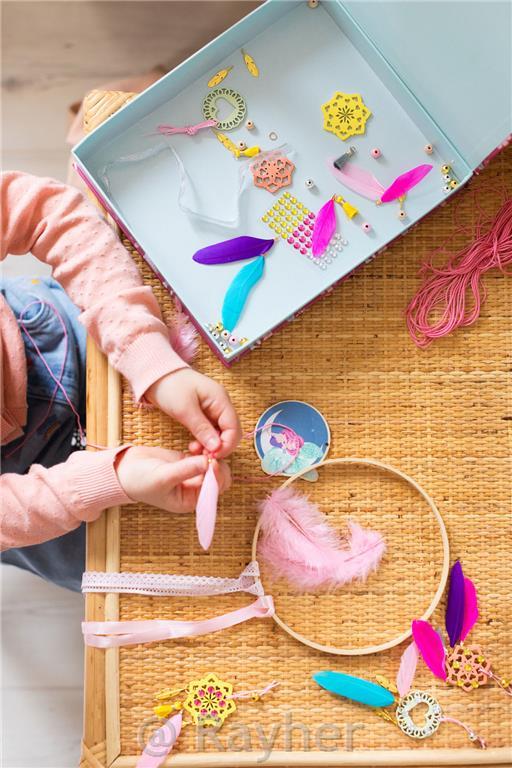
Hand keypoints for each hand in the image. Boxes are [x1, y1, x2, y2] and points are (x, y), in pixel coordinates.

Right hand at [115, 446, 230, 512]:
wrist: (124, 469)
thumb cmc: (139, 480)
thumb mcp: (163, 477)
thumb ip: (186, 470)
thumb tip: (208, 462)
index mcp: (190, 501)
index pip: (214, 491)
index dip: (216, 476)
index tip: (211, 461)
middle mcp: (194, 490)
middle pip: (219, 478)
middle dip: (216, 464)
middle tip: (206, 451)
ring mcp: (192, 475)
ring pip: (213, 465)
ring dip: (210, 455)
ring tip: (197, 448)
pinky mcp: (187, 461)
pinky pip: (204, 456)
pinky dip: (202, 449)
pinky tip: (192, 445)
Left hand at [145, 368, 241, 457]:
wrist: (156, 375)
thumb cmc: (170, 387)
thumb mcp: (184, 410)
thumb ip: (202, 429)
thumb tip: (216, 448)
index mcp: (221, 399)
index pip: (234, 428)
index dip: (226, 445)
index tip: (212, 457)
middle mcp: (222, 405)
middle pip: (231, 432)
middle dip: (219, 447)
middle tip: (202, 456)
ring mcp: (214, 410)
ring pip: (221, 434)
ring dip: (211, 446)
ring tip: (193, 450)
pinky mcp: (205, 415)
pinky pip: (211, 432)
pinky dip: (205, 441)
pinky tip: (193, 445)